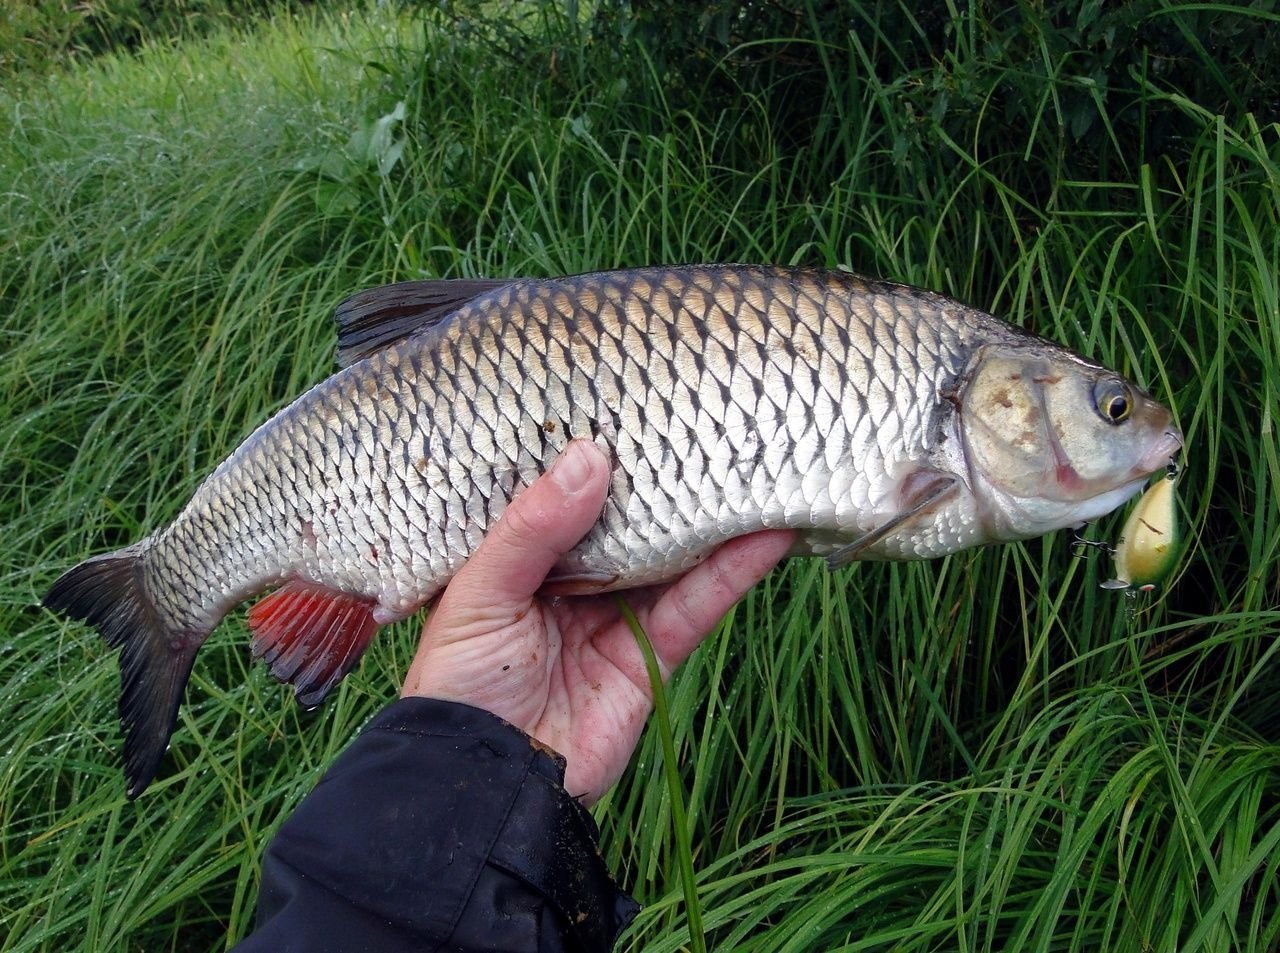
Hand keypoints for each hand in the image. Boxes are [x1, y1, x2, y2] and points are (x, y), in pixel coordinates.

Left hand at [401, 439, 792, 803]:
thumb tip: (590, 456)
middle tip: (709, 422)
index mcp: (521, 558)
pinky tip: (765, 533)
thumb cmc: (459, 683)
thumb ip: (532, 528)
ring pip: (672, 555)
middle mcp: (572, 579)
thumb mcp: (478, 592)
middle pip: (628, 519)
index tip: (633, 403)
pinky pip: (696, 605)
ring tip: (756, 465)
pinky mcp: (652, 656)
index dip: (598, 454)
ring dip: (713, 516)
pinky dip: (732, 571)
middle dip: (664, 479)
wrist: (486, 784)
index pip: (566, 494)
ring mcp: (615, 616)